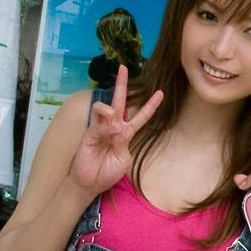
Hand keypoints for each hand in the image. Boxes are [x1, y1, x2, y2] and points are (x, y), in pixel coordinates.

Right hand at [70, 64, 162, 196]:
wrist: (90, 183)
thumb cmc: (107, 173)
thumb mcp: (124, 159)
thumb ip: (124, 142)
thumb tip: (115, 125)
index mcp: (126, 135)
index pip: (141, 117)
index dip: (150, 105)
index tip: (160, 93)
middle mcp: (114, 127)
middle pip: (121, 101)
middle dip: (122, 84)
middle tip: (124, 67)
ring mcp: (101, 127)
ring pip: (108, 107)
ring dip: (112, 113)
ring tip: (113, 131)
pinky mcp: (90, 130)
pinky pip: (98, 115)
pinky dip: (104, 118)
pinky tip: (106, 129)